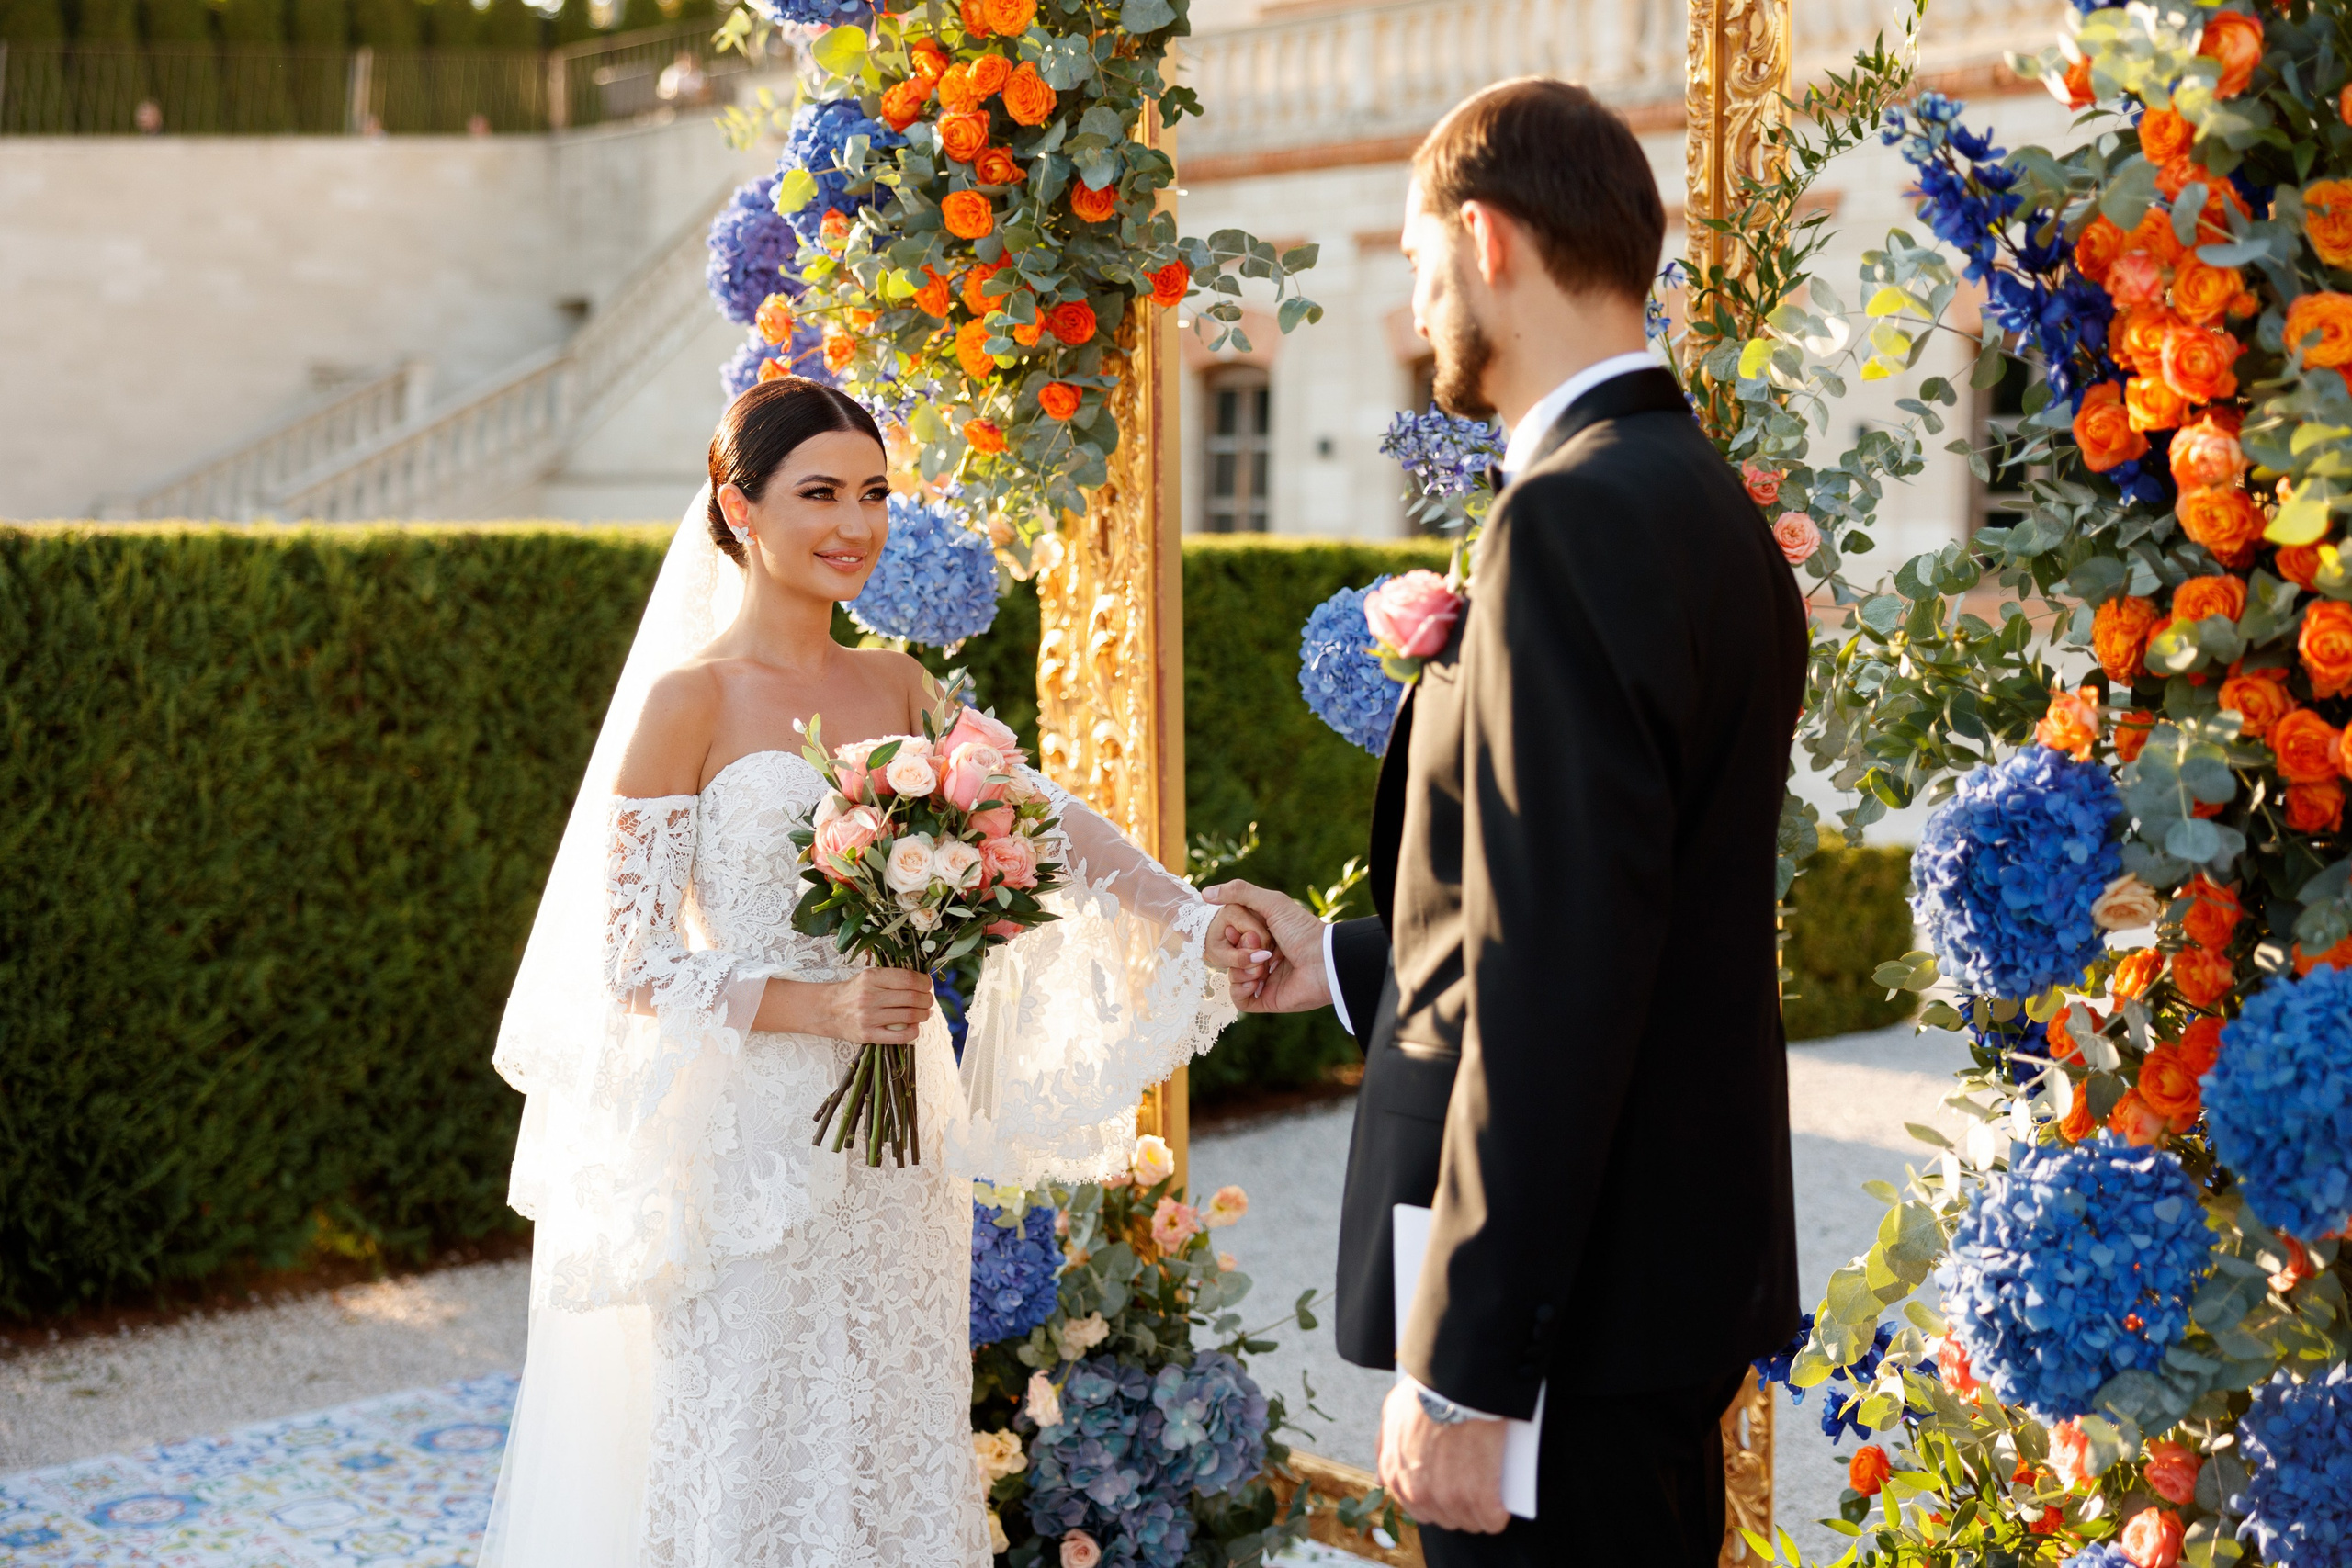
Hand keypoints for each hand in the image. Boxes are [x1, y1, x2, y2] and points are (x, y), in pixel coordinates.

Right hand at [826, 968, 936, 1043]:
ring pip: (910, 1016)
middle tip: (928, 1001)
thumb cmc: (854, 991)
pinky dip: (914, 1031)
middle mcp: (869, 996)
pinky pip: (901, 1036)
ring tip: (924, 1013)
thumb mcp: (869, 976)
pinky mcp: (868, 1035)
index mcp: (871, 977)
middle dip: (927, 1000)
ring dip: (924, 1015)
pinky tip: (915, 1027)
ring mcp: (868, 1017)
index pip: (909, 979)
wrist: (828, 1010)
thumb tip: (924, 983)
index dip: (925, 983)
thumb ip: (893, 977)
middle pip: (913, 998)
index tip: (927, 986)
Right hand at [1200, 880, 1330, 1012]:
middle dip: (1238, 953)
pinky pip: (1238, 999)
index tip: (1241, 931)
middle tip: (1260, 948)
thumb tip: (1204, 893)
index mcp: (1261, 935)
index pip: (1229, 936)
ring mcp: (1262, 979)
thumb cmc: (1301, 930)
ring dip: (1242, 970)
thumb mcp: (1272, 902)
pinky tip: (1258, 982)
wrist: (1324, 962)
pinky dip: (1242, 989)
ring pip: (1231, 977)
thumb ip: (1239, 892)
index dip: (1231, 934)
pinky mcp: (1265, 999)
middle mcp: (1260, 957)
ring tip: (1264, 968)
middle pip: (1227, 957)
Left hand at [1377, 1382, 1508, 1534]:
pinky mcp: (1479, 1494)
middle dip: (1460, 1508)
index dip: (1438, 1502)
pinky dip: (1500, 1513)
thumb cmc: (1424, 1393)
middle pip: (1445, 1519)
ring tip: (1492, 1495)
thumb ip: (1385, 1449)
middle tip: (1475, 1489)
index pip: (1418, 1510)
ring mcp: (1449, 1496)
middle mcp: (1418, 1493)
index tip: (1453, 1492)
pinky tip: (1504, 1503)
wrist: (1454, 1383)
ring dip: (1481, 1512)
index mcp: (1395, 1476)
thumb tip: (1380, 1480)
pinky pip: (1493, 1519)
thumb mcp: (1392, 1415)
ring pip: (1470, 1522)